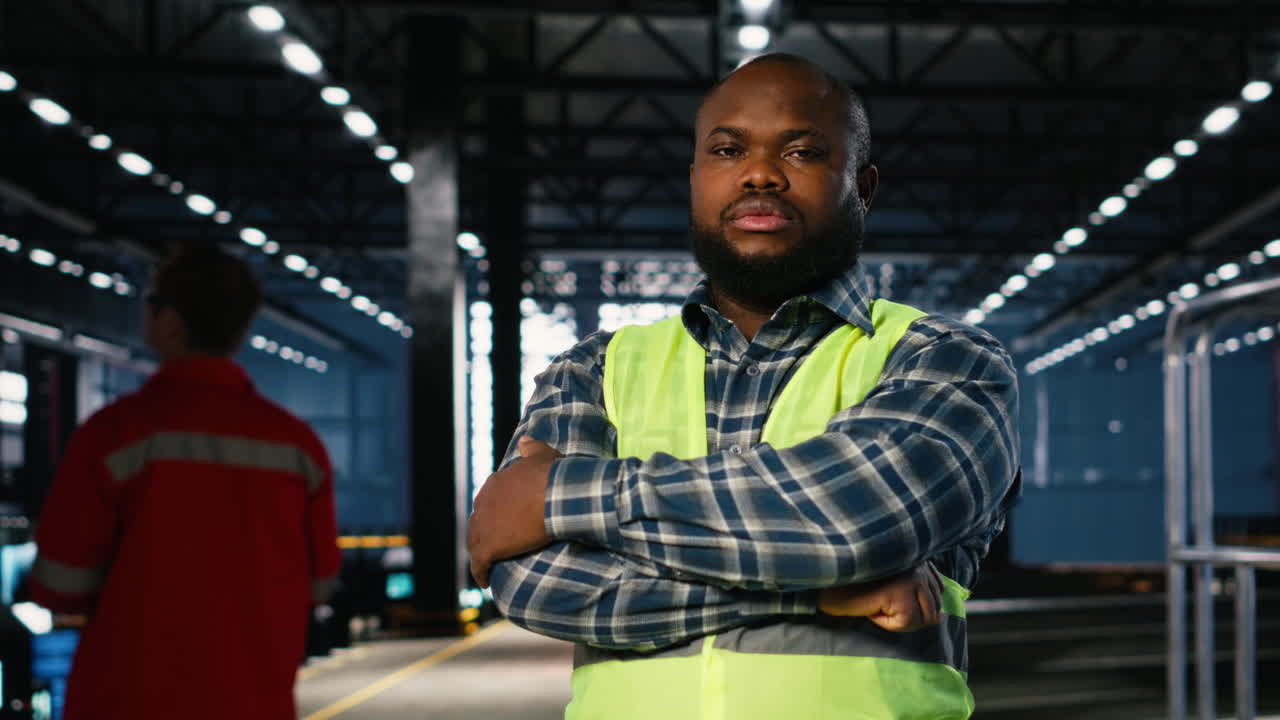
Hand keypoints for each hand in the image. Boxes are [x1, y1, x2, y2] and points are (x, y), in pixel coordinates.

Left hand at [467, 437, 562, 587]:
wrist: (555, 496)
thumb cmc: (552, 476)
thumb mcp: (542, 455)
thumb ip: (531, 447)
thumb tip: (525, 440)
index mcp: (494, 484)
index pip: (488, 502)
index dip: (494, 513)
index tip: (502, 521)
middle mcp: (483, 503)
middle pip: (477, 523)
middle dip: (483, 533)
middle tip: (494, 545)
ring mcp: (484, 526)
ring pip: (475, 544)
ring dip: (480, 554)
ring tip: (487, 564)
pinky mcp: (489, 547)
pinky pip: (479, 564)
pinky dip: (480, 573)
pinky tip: (484, 582)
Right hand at [817, 563, 942, 631]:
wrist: (826, 583)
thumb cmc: (855, 584)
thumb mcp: (893, 584)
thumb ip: (918, 593)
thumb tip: (939, 618)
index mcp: (918, 555)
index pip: (937, 591)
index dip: (915, 603)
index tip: (888, 595)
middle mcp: (919, 564)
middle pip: (934, 608)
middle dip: (908, 615)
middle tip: (880, 602)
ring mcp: (912, 577)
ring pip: (922, 618)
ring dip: (897, 619)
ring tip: (876, 604)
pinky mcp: (900, 593)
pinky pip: (906, 623)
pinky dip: (887, 623)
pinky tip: (872, 608)